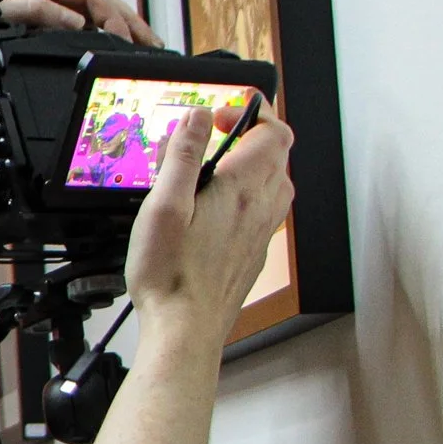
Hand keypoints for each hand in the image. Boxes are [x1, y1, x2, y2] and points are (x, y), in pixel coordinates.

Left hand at [0, 0, 158, 44]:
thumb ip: (37, 12)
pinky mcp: (52, 13)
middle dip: (128, 21)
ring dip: (124, 27)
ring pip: (99, 9)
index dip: (108, 13)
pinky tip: (124, 44)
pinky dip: (109, 31)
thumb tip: (76, 21)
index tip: (122, 36)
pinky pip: (89, 19)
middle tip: (152, 42)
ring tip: (148, 45)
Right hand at [122, 99, 295, 342]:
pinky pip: (265, 213)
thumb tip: (197, 117)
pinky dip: (248, 198)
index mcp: (242, 190)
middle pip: (278, 155)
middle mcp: (261, 209)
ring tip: (217, 172)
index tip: (219, 117)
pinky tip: (217, 211)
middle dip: (250, 136)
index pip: (274, 131)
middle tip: (213, 139)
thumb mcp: (164, 205)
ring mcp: (262, 234)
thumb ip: (184, 156)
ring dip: (253, 167)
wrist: (185, 330)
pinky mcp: (254, 255)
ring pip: (276, 184)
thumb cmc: (172, 275)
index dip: (253, 113)